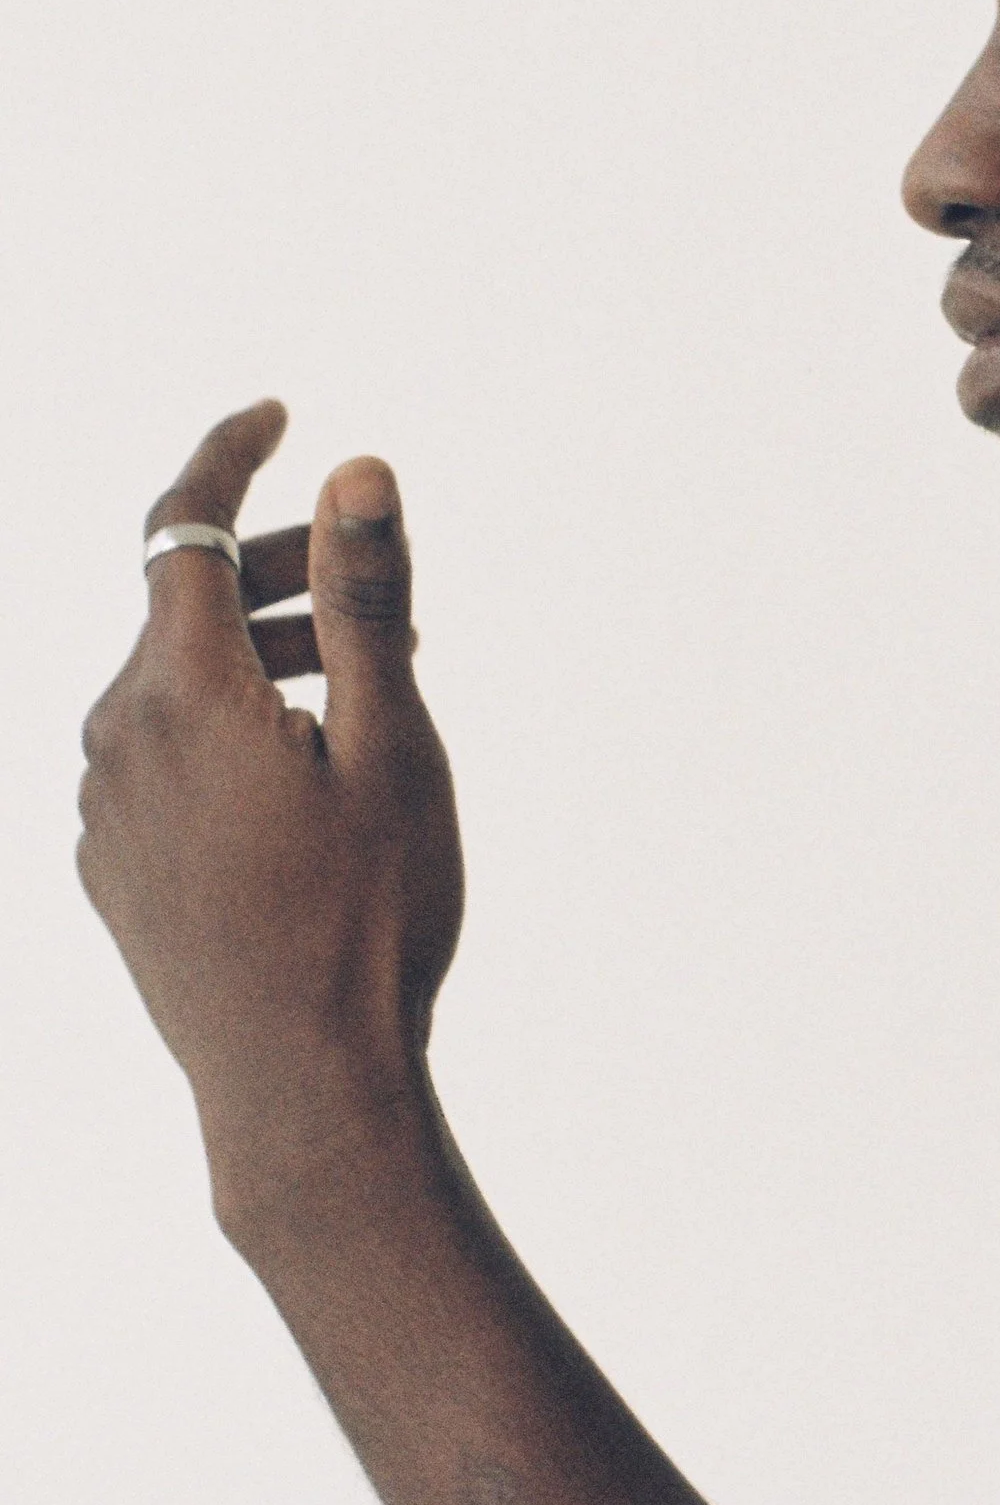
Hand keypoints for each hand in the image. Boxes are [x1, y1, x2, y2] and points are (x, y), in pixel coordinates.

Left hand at [78, 402, 463, 1164]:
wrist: (300, 1088)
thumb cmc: (365, 919)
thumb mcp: (390, 746)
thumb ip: (365, 601)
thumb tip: (356, 472)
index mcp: (182, 692)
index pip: (183, 528)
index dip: (227, 456)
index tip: (277, 417)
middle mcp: (116, 737)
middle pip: (187, 608)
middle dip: (284, 580)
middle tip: (387, 608)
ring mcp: (103, 808)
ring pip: (174, 687)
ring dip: (260, 666)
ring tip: (362, 711)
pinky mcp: (111, 864)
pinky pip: (160, 760)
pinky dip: (226, 736)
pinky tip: (302, 795)